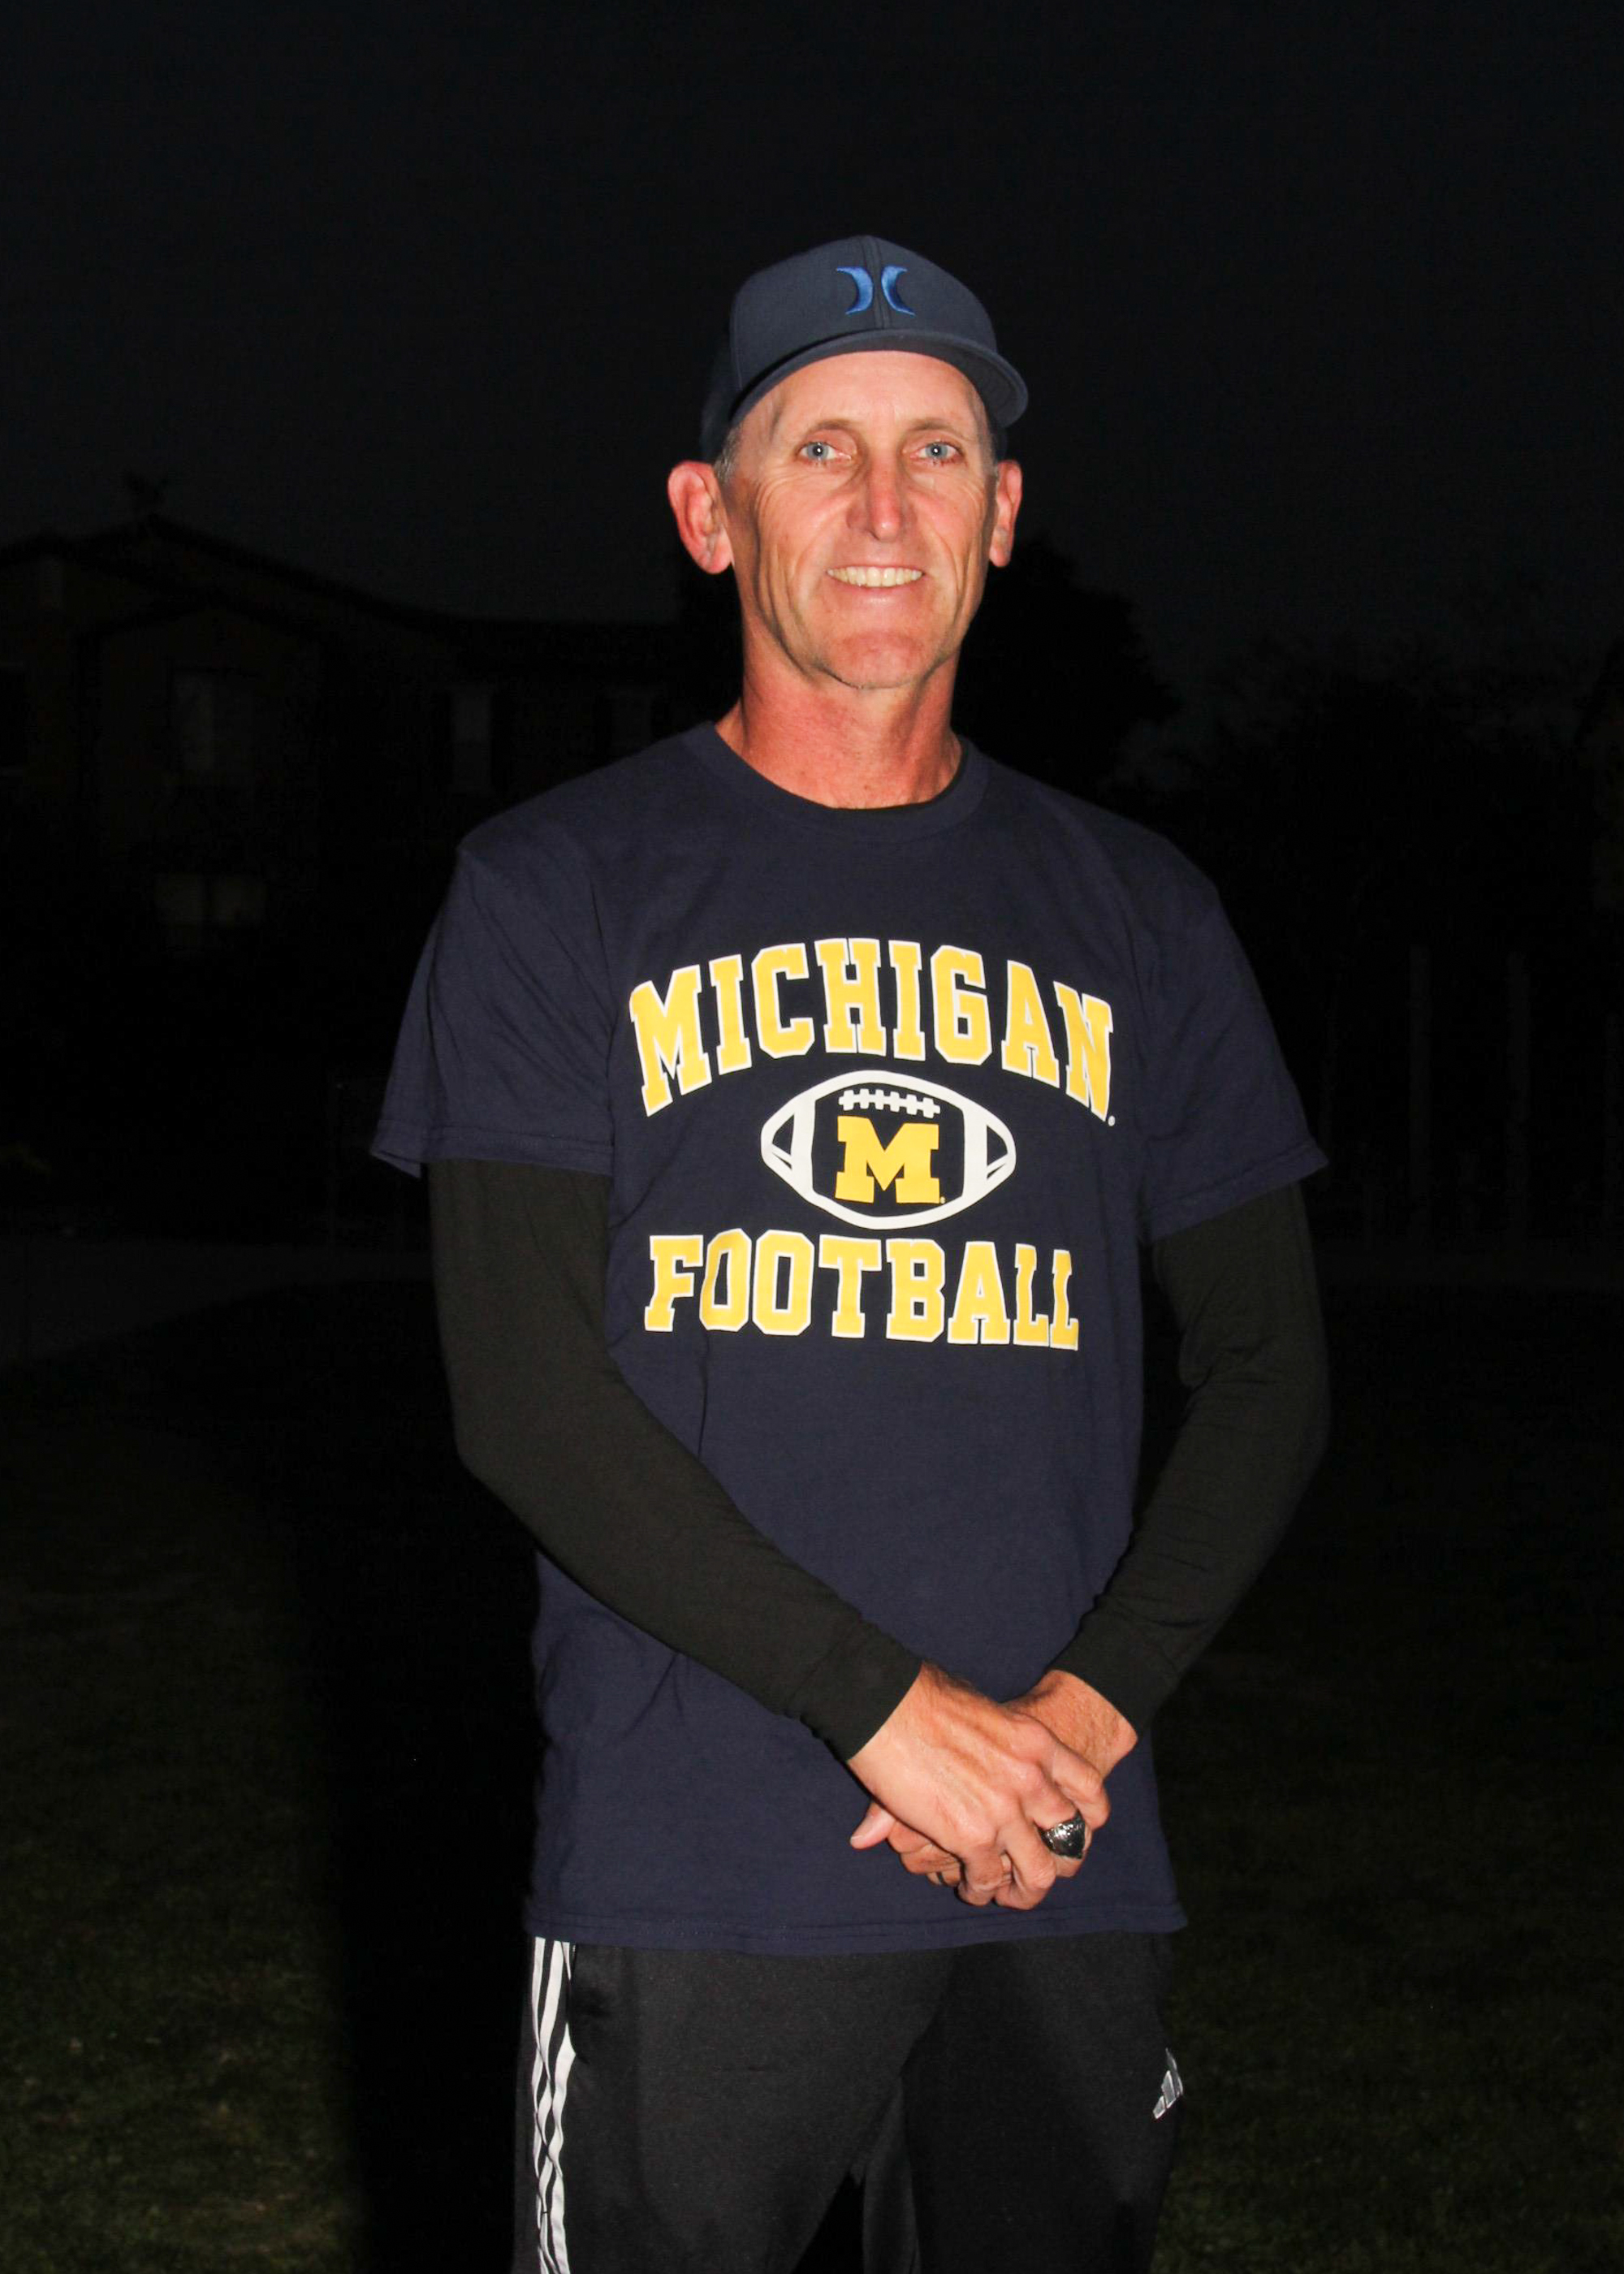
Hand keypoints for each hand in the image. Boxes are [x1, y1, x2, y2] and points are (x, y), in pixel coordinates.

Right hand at [845, 1663, 1111, 1910]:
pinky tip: (969, 1887)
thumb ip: (997, 1737)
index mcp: (1036, 1743)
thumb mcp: (981, 1710)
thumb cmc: (923, 1696)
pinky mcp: (972, 1837)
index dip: (1090, 1814)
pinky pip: (990, 1880)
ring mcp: (1005, 1811)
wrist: (886, 1704)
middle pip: (1070, 1836)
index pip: (1089, 1786)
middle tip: (1037, 1867)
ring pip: (1039, 1872)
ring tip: (1008, 1894)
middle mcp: (1031, 1779)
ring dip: (1025, 1890)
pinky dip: (981, 1890)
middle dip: (1059, 1859)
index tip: (1080, 1826)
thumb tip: (989, 1735)